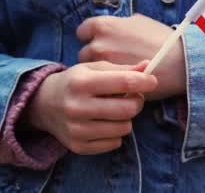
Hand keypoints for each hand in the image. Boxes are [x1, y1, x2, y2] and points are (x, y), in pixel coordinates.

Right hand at [25, 61, 157, 154]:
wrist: (44, 104)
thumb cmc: (76, 81)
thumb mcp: (95, 68)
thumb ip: (122, 69)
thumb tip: (147, 66)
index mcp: (81, 82)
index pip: (125, 82)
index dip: (145, 82)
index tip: (152, 81)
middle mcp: (76, 107)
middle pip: (128, 109)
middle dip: (137, 102)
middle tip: (132, 97)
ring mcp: (76, 129)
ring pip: (124, 128)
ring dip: (127, 119)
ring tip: (116, 110)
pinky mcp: (78, 146)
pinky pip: (115, 143)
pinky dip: (116, 133)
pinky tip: (106, 123)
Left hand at [76, 14, 186, 100]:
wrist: (180, 63)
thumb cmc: (163, 40)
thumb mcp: (141, 22)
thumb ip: (121, 24)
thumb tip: (116, 27)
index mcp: (104, 26)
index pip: (83, 31)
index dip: (93, 37)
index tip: (103, 42)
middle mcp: (98, 45)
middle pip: (85, 53)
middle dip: (97, 56)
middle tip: (115, 60)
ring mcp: (102, 67)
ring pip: (93, 72)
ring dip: (102, 73)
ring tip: (119, 73)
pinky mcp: (110, 85)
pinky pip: (103, 86)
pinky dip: (110, 85)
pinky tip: (122, 83)